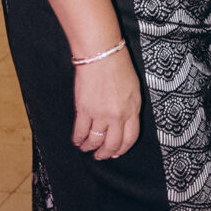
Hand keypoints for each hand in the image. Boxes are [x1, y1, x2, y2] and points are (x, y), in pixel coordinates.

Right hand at [72, 44, 141, 160]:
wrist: (101, 53)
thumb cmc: (118, 65)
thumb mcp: (133, 88)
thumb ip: (130, 107)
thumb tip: (124, 121)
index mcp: (133, 109)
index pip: (130, 138)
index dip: (122, 149)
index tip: (116, 152)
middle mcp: (118, 116)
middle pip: (113, 144)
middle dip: (105, 154)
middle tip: (100, 156)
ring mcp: (101, 114)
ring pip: (95, 141)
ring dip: (89, 147)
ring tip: (86, 148)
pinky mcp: (84, 110)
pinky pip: (80, 132)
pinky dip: (78, 139)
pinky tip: (77, 140)